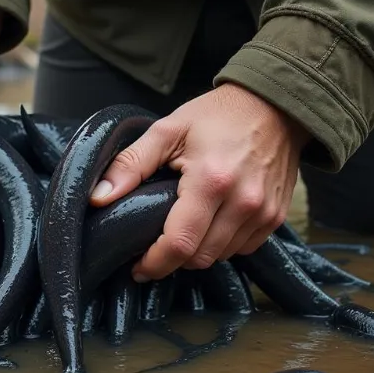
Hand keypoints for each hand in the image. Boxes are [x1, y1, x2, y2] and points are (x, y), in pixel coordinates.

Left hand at [89, 83, 310, 281]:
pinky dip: (221, 245)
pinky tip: (208, 225)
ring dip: (196, 252)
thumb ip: (130, 164)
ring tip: (180, 232)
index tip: (137, 267)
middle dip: (172, 260)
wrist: (275, 105)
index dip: (154, 263)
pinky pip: (242, 249)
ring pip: (221, 256)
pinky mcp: (276, 217)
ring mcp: (264, 213)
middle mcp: (243, 202)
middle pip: (199, 258)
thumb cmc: (217, 115)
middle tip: (154, 248)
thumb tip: (98, 198)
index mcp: (212, 181)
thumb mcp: (167, 130)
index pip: (179, 244)